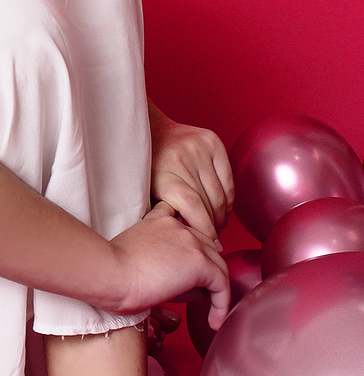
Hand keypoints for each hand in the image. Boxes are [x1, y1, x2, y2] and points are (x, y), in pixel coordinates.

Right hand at [108, 201, 230, 328]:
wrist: (108, 274)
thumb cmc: (110, 273)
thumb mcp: (134, 256)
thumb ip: (158, 259)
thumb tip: (180, 285)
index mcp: (159, 220)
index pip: (187, 232)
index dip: (192, 253)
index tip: (191, 273)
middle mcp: (177, 225)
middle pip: (206, 248)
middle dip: (207, 272)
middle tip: (203, 297)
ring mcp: (190, 242)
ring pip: (217, 265)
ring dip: (218, 291)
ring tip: (213, 314)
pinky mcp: (199, 262)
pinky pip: (222, 284)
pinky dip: (221, 305)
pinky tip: (214, 321)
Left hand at [149, 109, 233, 240]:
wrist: (149, 130)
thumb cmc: (146, 169)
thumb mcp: (146, 193)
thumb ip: (165, 214)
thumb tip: (188, 240)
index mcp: (164, 174)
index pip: (193, 207)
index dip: (204, 229)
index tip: (209, 245)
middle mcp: (182, 159)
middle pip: (208, 201)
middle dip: (213, 225)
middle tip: (213, 239)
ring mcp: (199, 148)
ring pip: (220, 192)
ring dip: (222, 214)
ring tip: (218, 226)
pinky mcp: (212, 141)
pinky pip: (228, 177)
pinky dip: (228, 197)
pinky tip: (223, 209)